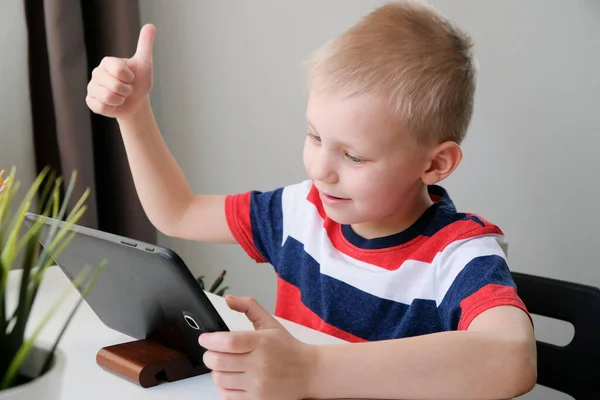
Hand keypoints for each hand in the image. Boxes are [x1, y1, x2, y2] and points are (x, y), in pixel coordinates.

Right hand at [86, 24, 154, 118]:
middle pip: (114, 85)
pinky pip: (101, 107)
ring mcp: (92, 87)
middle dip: (126, 91)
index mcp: (107, 62)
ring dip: (120, 101)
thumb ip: (145, 45)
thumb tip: (151, 25)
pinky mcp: (90, 101)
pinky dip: (112, 109)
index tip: (131, 78)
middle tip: (127, 89)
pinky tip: (114, 105)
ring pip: (108, 97)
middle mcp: (96, 72)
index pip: (118, 70)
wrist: (136, 102)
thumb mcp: (144, 64)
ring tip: (121, 97)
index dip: (129, 78)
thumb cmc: (139, 82)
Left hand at [199, 295, 316, 399]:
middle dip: (209, 356)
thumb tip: (229, 299)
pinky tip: (232, 379)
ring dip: (216, 371)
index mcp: (262, 342)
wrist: (309, 373)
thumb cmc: (288, 348)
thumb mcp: (271, 323)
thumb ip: (249, 307)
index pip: (228, 342)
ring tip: (224, 366)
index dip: (210, 340)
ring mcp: (258, 384)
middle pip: (218, 362)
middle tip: (212, 352)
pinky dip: (224, 387)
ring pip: (219, 379)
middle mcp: (259, 364)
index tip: (205, 338)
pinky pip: (227, 396)